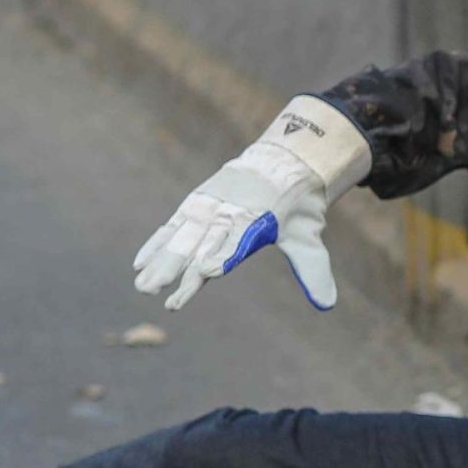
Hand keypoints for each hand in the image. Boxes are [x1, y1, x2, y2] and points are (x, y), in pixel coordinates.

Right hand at [131, 98, 368, 312]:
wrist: (285, 162)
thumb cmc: (298, 206)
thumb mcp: (308, 237)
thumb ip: (313, 270)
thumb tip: (328, 305)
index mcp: (255, 221)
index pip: (233, 245)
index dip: (218, 259)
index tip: (202, 275)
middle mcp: (227, 213)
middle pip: (199, 242)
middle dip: (176, 266)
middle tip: (152, 289)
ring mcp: (210, 207)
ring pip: (181, 236)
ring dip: (160, 260)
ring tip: (140, 285)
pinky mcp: (199, 203)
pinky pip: (174, 224)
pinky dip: (157, 242)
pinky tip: (139, 262)